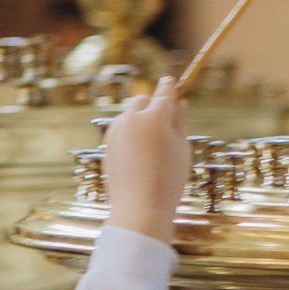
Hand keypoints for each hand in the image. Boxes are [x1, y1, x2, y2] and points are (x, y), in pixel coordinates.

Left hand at [103, 77, 189, 243]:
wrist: (140, 208)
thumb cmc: (168, 180)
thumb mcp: (182, 150)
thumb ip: (180, 122)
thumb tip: (180, 102)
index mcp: (155, 118)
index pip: (163, 92)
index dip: (169, 86)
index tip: (171, 81)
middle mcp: (132, 118)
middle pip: (142, 100)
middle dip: (151, 104)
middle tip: (163, 120)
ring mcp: (116, 130)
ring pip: (129, 114)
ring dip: (139, 119)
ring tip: (151, 145)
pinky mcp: (107, 142)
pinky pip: (120, 129)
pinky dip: (129, 133)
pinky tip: (139, 155)